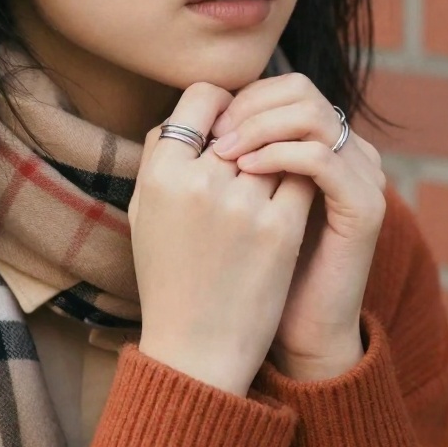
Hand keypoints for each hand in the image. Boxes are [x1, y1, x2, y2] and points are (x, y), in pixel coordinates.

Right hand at [129, 83, 317, 396]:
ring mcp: (244, 205)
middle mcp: (199, 183)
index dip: (220, 102)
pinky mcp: (282, 229)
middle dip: (251, 132)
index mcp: (159, 175)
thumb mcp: (144, 212)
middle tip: (256, 146)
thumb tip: (194, 110)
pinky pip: (303, 176)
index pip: (201, 98)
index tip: (229, 119)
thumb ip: (161, 156)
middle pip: (242, 122)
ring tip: (272, 176)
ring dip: (278, 155)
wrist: (196, 348)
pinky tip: (294, 194)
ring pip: (278, 146)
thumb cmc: (167, 277)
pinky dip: (301, 179)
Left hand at [208, 72, 386, 379]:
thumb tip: (182, 122)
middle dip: (248, 107)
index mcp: (319, 146)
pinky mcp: (365, 205)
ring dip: (260, 127)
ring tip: (223, 154)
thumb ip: (226, 164)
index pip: (281, 88)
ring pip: (312, 115)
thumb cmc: (256, 275)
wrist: (298, 332)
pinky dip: (280, 156)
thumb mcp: (235, 210)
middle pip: (299, 90)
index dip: (239, 99)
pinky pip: (323, 157)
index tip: (202, 128)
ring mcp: (361, 175)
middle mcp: (346, 152)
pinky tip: (246, 172)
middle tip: (212, 138)